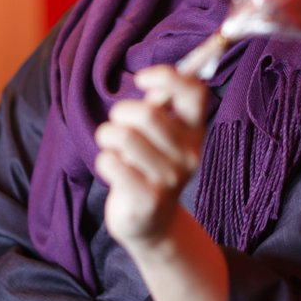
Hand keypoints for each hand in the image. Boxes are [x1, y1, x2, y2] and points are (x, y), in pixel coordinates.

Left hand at [94, 66, 205, 246]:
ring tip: (112, 147)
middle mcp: (189, 154)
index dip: (167, 77)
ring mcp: (170, 179)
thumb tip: (154, 80)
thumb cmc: (149, 166)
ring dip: (107, 136)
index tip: (142, 80)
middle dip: (120, 112)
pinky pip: (111, 163)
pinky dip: (105, 161)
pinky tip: (114, 171)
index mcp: (194, 131)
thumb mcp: (159, 135)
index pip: (195, 91)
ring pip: (124, 136)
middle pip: (148, 114)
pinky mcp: (148, 200)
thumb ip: (159, 106)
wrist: (152, 223)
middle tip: (116, 124)